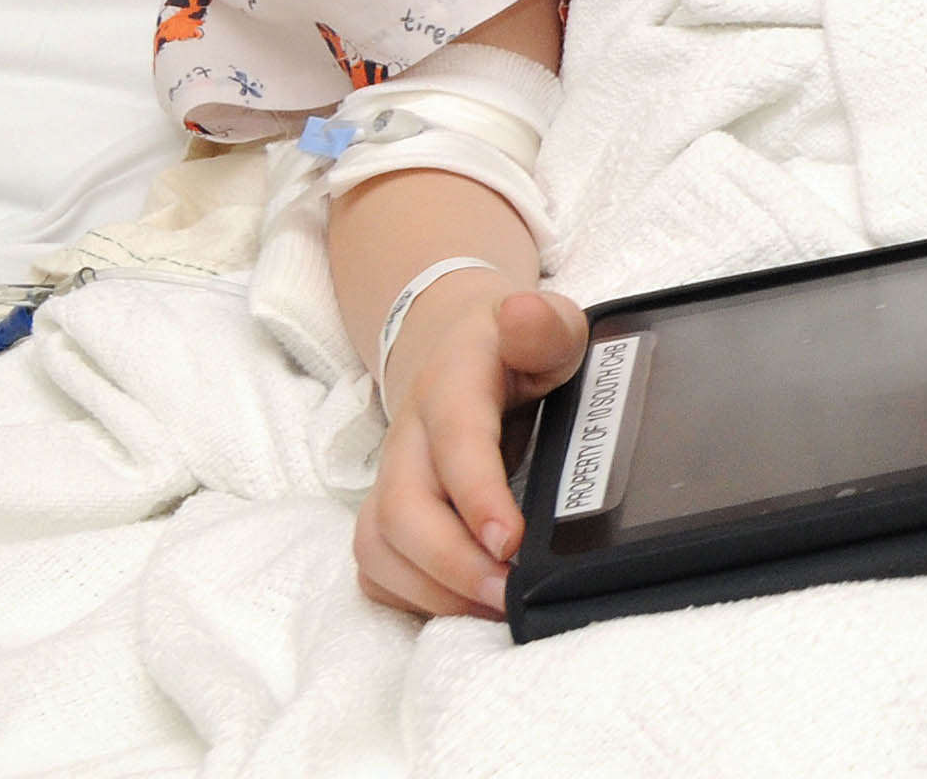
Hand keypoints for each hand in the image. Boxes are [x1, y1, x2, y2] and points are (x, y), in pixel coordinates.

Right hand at [356, 277, 587, 618]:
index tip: (509, 543)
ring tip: (494, 610)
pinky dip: (410, 597)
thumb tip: (523, 316)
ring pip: (380, 546)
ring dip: (432, 590)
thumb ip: (546, 325)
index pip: (456, 443)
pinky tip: (460, 606)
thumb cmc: (518, 347)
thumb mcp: (549, 324)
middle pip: (403, 510)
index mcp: (451, 385)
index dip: (477, 496)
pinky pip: (376, 567)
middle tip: (510, 595)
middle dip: (453, 564)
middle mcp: (409, 437)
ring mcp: (390, 477)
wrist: (458, 346)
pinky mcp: (384, 512)